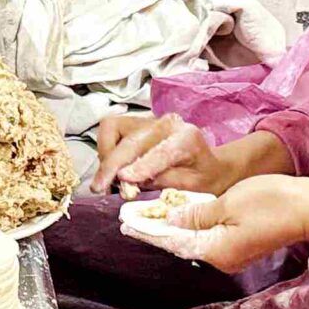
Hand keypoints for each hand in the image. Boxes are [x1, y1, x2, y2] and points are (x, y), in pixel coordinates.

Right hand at [92, 113, 228, 194]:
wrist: (209, 165)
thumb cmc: (202, 177)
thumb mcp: (191, 186)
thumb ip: (162, 181)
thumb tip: (129, 181)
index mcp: (187, 139)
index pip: (160, 151)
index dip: (140, 166)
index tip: (123, 179)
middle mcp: (167, 124)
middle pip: (131, 140)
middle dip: (111, 163)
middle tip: (99, 187)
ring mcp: (149, 121)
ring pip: (112, 128)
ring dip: (105, 155)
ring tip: (109, 180)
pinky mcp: (136, 124)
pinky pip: (110, 132)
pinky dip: (106, 152)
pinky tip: (113, 171)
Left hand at [119, 177, 308, 271]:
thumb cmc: (273, 202)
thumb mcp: (227, 204)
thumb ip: (196, 215)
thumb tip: (172, 223)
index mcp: (215, 250)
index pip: (171, 241)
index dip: (147, 230)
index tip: (126, 224)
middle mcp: (221, 258)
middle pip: (180, 244)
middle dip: (155, 229)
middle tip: (130, 217)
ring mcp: (232, 254)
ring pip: (194, 240)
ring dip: (172, 228)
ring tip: (147, 216)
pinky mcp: (240, 246)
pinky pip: (208, 238)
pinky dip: (192, 227)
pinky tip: (177, 217)